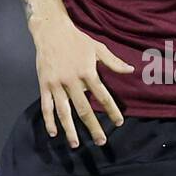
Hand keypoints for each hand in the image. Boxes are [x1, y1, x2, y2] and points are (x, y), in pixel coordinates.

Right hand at [35, 22, 134, 148]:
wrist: (51, 30)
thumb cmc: (77, 40)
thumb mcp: (98, 48)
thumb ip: (114, 62)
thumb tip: (131, 70)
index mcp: (87, 72)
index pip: (103, 96)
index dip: (112, 110)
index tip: (119, 123)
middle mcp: (72, 81)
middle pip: (84, 109)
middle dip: (93, 127)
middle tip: (101, 142)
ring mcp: (56, 84)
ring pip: (64, 112)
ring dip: (70, 130)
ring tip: (76, 145)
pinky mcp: (44, 85)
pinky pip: (46, 106)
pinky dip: (49, 121)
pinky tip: (54, 133)